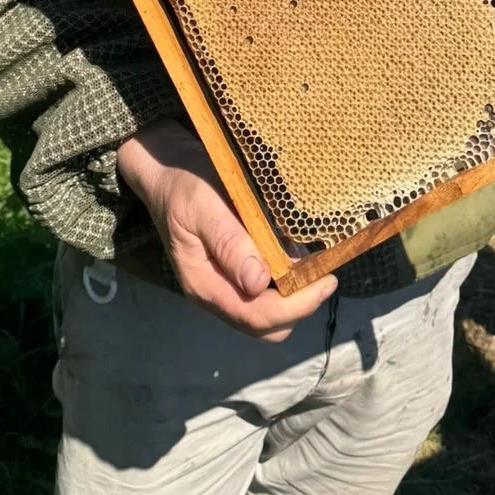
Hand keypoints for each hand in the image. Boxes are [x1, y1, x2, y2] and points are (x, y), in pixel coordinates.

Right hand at [116, 119, 335, 340]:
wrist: (167, 169)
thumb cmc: (184, 185)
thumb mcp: (204, 206)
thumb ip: (229, 243)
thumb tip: (259, 283)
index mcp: (204, 285)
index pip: (256, 317)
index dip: (296, 306)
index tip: (327, 281)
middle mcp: (216, 294)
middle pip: (267, 325)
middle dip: (299, 305)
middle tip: (324, 271)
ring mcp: (226, 285)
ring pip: (270, 312)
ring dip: (296, 294)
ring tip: (315, 261)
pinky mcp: (235, 272)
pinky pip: (268, 291)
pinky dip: (288, 279)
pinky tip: (298, 252)